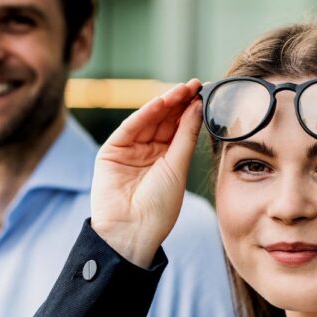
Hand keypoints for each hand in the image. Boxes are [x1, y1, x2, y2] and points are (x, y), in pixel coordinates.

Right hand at [91, 79, 203, 267]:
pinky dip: (144, 114)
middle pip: (165, 121)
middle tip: (195, 85)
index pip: (179, 129)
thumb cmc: (159, 207)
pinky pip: (130, 128)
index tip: (205, 93)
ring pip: (149, 121)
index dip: (191, 111)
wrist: (131, 231)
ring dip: (165, 104)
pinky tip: (161, 103)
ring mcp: (129, 151)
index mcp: (167, 160)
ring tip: (182, 90)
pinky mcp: (111, 151)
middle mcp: (148, 153)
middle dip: (179, 103)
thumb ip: (185, 136)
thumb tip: (196, 108)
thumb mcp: (178, 168)